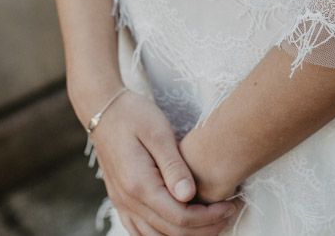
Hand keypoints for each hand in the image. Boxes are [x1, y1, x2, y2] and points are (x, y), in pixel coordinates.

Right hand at [76, 87, 239, 234]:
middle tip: (229, 214)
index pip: (179, 217)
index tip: (230, 206)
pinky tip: (182, 225)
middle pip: (170, 232)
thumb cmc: (134, 115)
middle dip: (204, 229)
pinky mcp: (121, 201)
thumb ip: (173, 165)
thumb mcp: (158, 132)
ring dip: (186, 235)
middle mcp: (128, 201)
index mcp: (139, 184)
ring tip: (212, 222)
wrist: (104, 110)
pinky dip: (163, 234)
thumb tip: (190, 195)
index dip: (208, 218)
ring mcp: (122, 203)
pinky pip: (140, 231)